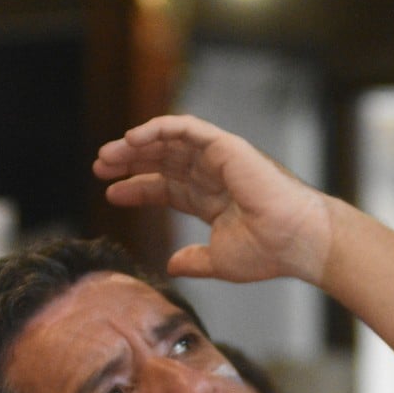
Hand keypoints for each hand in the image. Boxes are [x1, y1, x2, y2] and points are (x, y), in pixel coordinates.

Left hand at [93, 114, 333, 285]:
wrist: (294, 240)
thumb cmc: (267, 251)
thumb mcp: (219, 260)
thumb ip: (194, 260)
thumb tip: (172, 264)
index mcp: (211, 199)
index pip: (166, 187)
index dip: (137, 188)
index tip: (111, 194)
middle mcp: (214, 175)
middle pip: (162, 161)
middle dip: (130, 162)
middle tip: (100, 166)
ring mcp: (219, 158)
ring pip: (169, 142)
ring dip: (136, 145)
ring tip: (108, 154)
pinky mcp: (225, 146)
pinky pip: (185, 128)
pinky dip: (158, 128)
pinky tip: (133, 138)